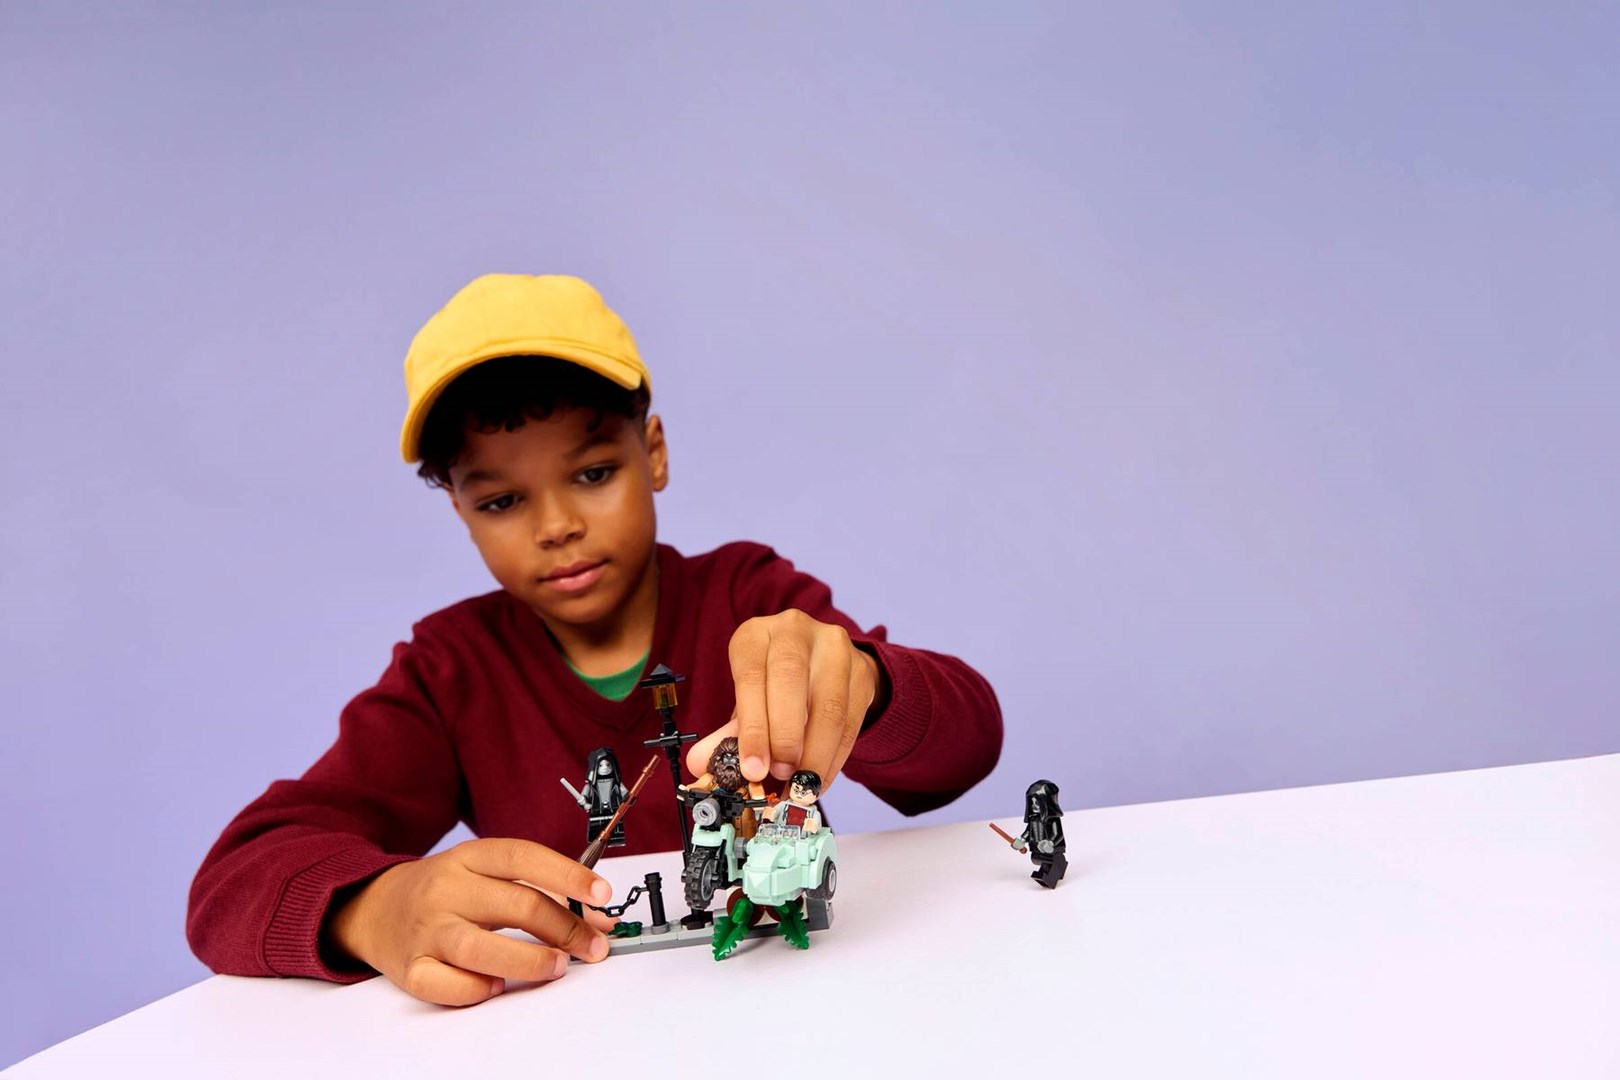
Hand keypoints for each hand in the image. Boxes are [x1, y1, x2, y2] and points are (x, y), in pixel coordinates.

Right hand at [325, 838, 613, 1005]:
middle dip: (565, 929)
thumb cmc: (445, 891)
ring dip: (530, 961)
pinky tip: (496, 986)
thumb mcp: (487, 875)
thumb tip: (598, 919)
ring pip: (481, 947)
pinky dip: (476, 989)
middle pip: (516, 905)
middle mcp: (447, 889)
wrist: (373, 907)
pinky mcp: (409, 967)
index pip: (524, 857)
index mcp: (469, 857)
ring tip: (557, 966)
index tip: (601, 894)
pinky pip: (446, 985)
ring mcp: (426, 929)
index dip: (568, 874)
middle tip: (592, 946)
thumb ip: (540, 891)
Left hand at [687, 609, 881, 787]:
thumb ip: (727, 733)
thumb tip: (701, 764)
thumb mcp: (748, 700)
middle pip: (791, 680)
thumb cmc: (773, 685)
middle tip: (780, 776)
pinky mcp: (861, 671)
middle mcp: (795, 631)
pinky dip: (834, 759)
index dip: (753, 726)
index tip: (753, 768)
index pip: (752, 675)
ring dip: (815, 755)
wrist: (822, 664)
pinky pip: (850, 722)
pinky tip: (819, 780)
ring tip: (801, 786)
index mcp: (756, 634)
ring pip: (828, 706)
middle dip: (785, 737)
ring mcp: (833, 648)